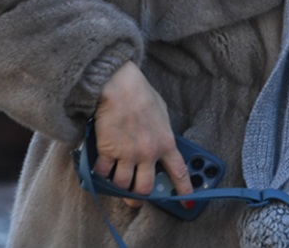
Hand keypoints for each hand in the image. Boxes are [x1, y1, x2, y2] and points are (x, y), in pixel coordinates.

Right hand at [92, 61, 192, 206]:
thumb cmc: (141, 96)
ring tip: (115, 181)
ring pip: (122, 185)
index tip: (187, 201)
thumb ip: (162, 134)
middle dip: (140, 197)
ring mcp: (127, 155)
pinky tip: (100, 168)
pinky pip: (103, 173)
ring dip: (118, 186)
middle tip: (136, 198)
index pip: (179, 172)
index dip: (184, 190)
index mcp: (166, 142)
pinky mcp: (108, 152)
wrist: (120, 88)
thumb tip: (161, 146)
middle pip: (145, 188)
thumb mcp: (162, 115)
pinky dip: (100, 174)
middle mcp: (148, 153)